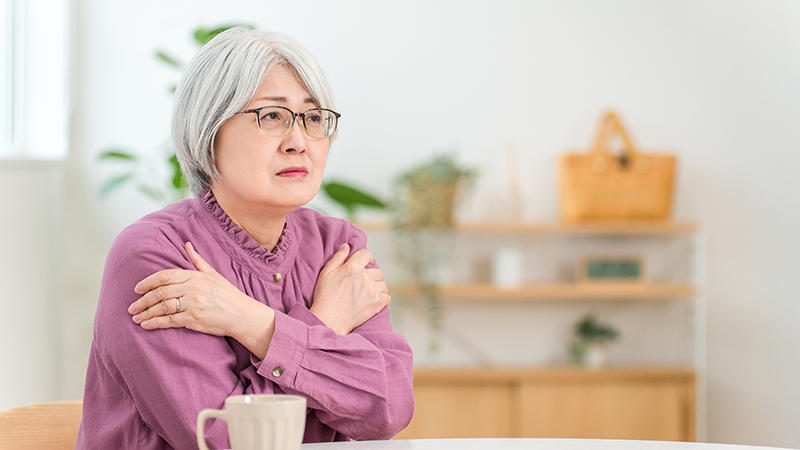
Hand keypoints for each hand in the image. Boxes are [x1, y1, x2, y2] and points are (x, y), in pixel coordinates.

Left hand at [128, 242, 275, 358]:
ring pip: (162, 307)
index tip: (137, 288)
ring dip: (145, 313)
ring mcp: (193, 304)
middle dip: (143, 300)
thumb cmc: (228, 295)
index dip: (148, 282)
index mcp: (196, 276)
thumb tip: (187, 244)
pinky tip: (146, 325)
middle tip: (131, 307)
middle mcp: (193, 288)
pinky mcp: (194, 319)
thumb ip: (197, 260)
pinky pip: (169, 320)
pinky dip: (155, 323)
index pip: (166, 276)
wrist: (242, 315)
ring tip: (135, 317)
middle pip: (160, 292)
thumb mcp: (213, 274)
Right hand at [310, 244, 389, 334]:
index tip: (367, 262)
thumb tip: (346, 246)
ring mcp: (372, 291)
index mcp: (352, 267)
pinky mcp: (377, 304)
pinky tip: (373, 301)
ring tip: (369, 292)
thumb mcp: (326, 273)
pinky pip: (387, 297)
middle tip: (366, 282)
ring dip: (378, 287)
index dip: (367, 257)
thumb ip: (338, 258)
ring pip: (383, 284)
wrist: (328, 320)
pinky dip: (382, 298)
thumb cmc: (324, 297)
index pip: (366, 255)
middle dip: (372, 275)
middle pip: (377, 271)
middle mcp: (365, 277)